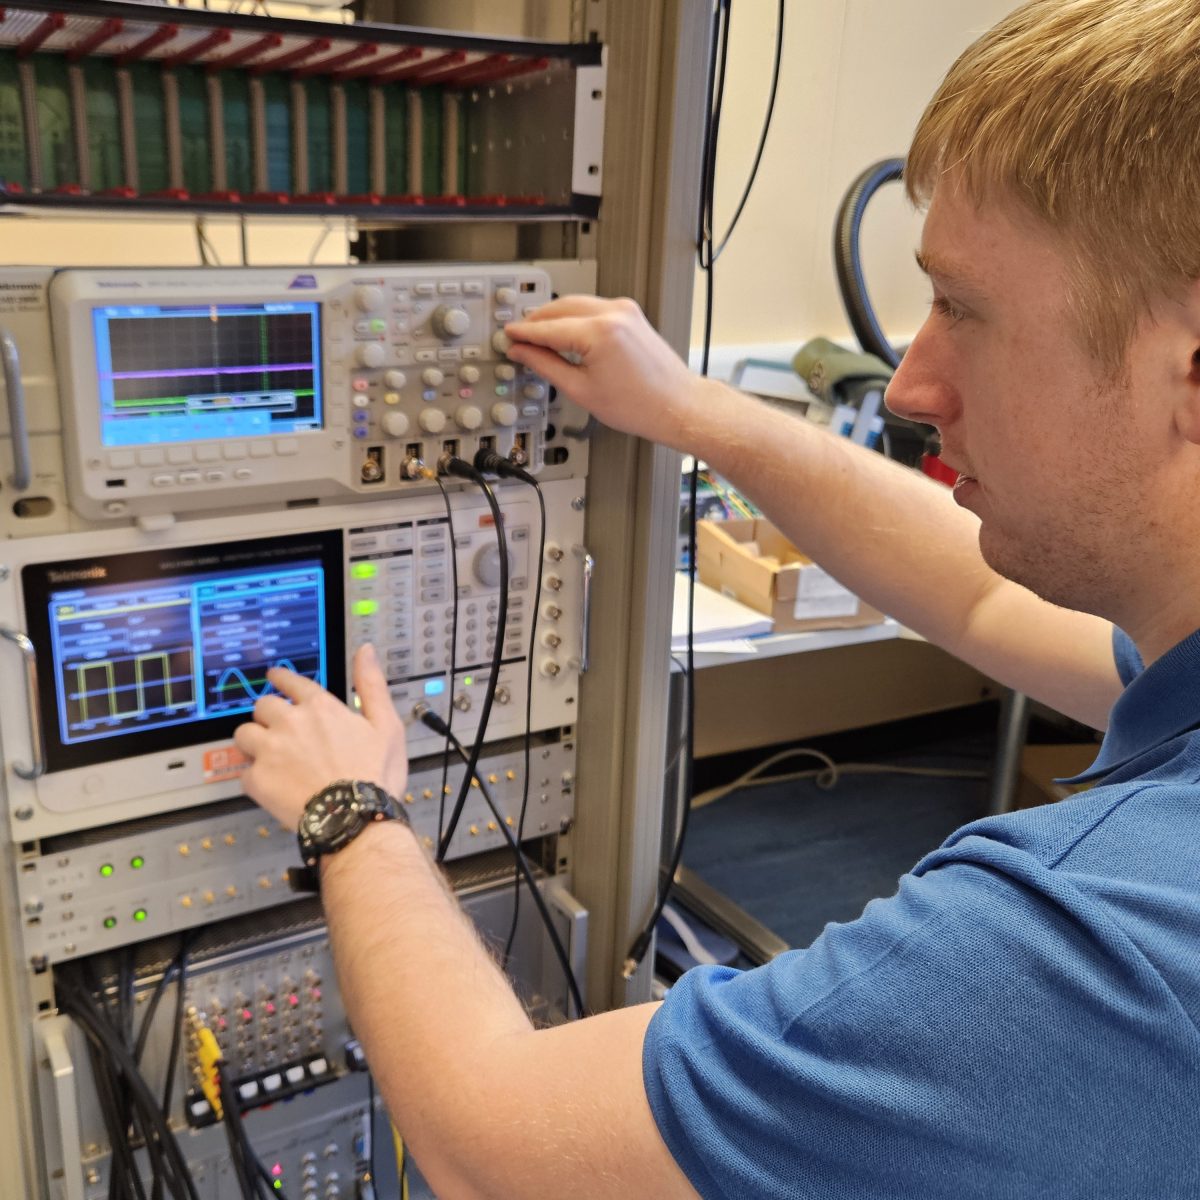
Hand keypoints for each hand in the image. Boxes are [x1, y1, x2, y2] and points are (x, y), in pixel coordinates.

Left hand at [234, 644, 407, 830]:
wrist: (356, 818)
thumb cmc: (375, 775)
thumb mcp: (386, 724)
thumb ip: (371, 684)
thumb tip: (365, 651)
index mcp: (320, 707)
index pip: (291, 682)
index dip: (280, 679)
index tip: (275, 678)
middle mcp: (290, 723)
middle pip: (262, 706)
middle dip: (268, 715)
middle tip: (278, 729)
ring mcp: (270, 751)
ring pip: (244, 734)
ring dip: (253, 742)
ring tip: (267, 756)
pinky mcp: (257, 780)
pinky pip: (244, 773)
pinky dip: (255, 779)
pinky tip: (272, 786)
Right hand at [504, 295, 701, 450]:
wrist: (677, 406)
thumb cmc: (641, 405)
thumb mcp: (581, 390)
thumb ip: (547, 366)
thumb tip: (525, 353)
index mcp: (599, 331)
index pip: (548, 328)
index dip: (523, 333)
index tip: (509, 337)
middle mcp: (614, 313)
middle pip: (560, 308)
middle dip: (536, 321)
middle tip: (519, 336)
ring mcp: (625, 311)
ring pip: (576, 304)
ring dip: (554, 317)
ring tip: (537, 335)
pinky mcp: (631, 314)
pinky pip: (593, 308)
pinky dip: (575, 317)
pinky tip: (564, 331)